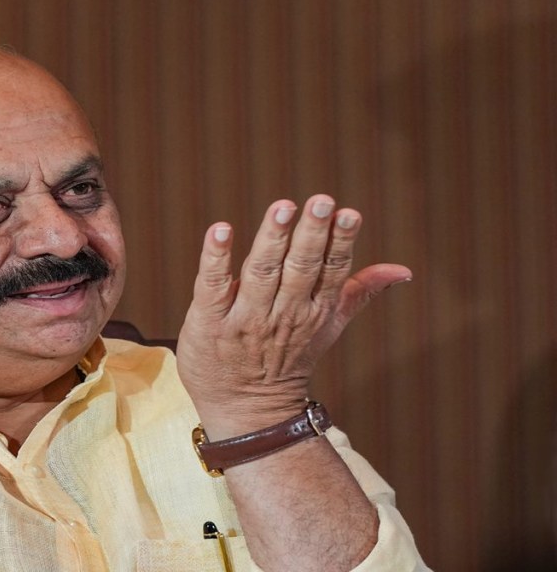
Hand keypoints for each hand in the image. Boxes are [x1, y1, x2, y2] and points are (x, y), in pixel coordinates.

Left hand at [176, 195, 410, 437]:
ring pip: (262, 273)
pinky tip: (220, 230)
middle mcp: (283, 314)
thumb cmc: (285, 358)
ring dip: (271, 239)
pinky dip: (216, 258)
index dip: (340, 242)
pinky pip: (214, 286)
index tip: (348, 213)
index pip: (331, 271)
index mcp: (314, 310)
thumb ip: (359, 292)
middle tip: (320, 201)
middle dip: (311, 234)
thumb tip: (402, 269)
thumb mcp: (328, 327)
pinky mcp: (210, 321)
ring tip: (283, 207)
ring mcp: (245, 318)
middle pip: (300, 268)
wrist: (245, 412)